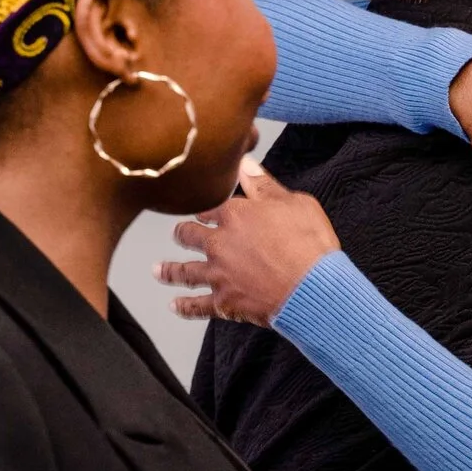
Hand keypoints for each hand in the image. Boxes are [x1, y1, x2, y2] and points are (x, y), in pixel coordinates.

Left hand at [159, 163, 339, 324]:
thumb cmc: (310, 244)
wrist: (313, 288)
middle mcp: (219, 243)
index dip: (206, 207)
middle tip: (178, 234)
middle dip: (182, 234)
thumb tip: (245, 163)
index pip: (211, 206)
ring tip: (157, 271)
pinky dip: (185, 307)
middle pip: (190, 235)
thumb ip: (265, 185)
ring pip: (185, 271)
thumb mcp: (295, 203)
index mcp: (235, 214)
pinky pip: (197, 306)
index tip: (202, 208)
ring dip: (169, 270)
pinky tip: (175, 305)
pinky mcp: (224, 302)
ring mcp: (218, 274)